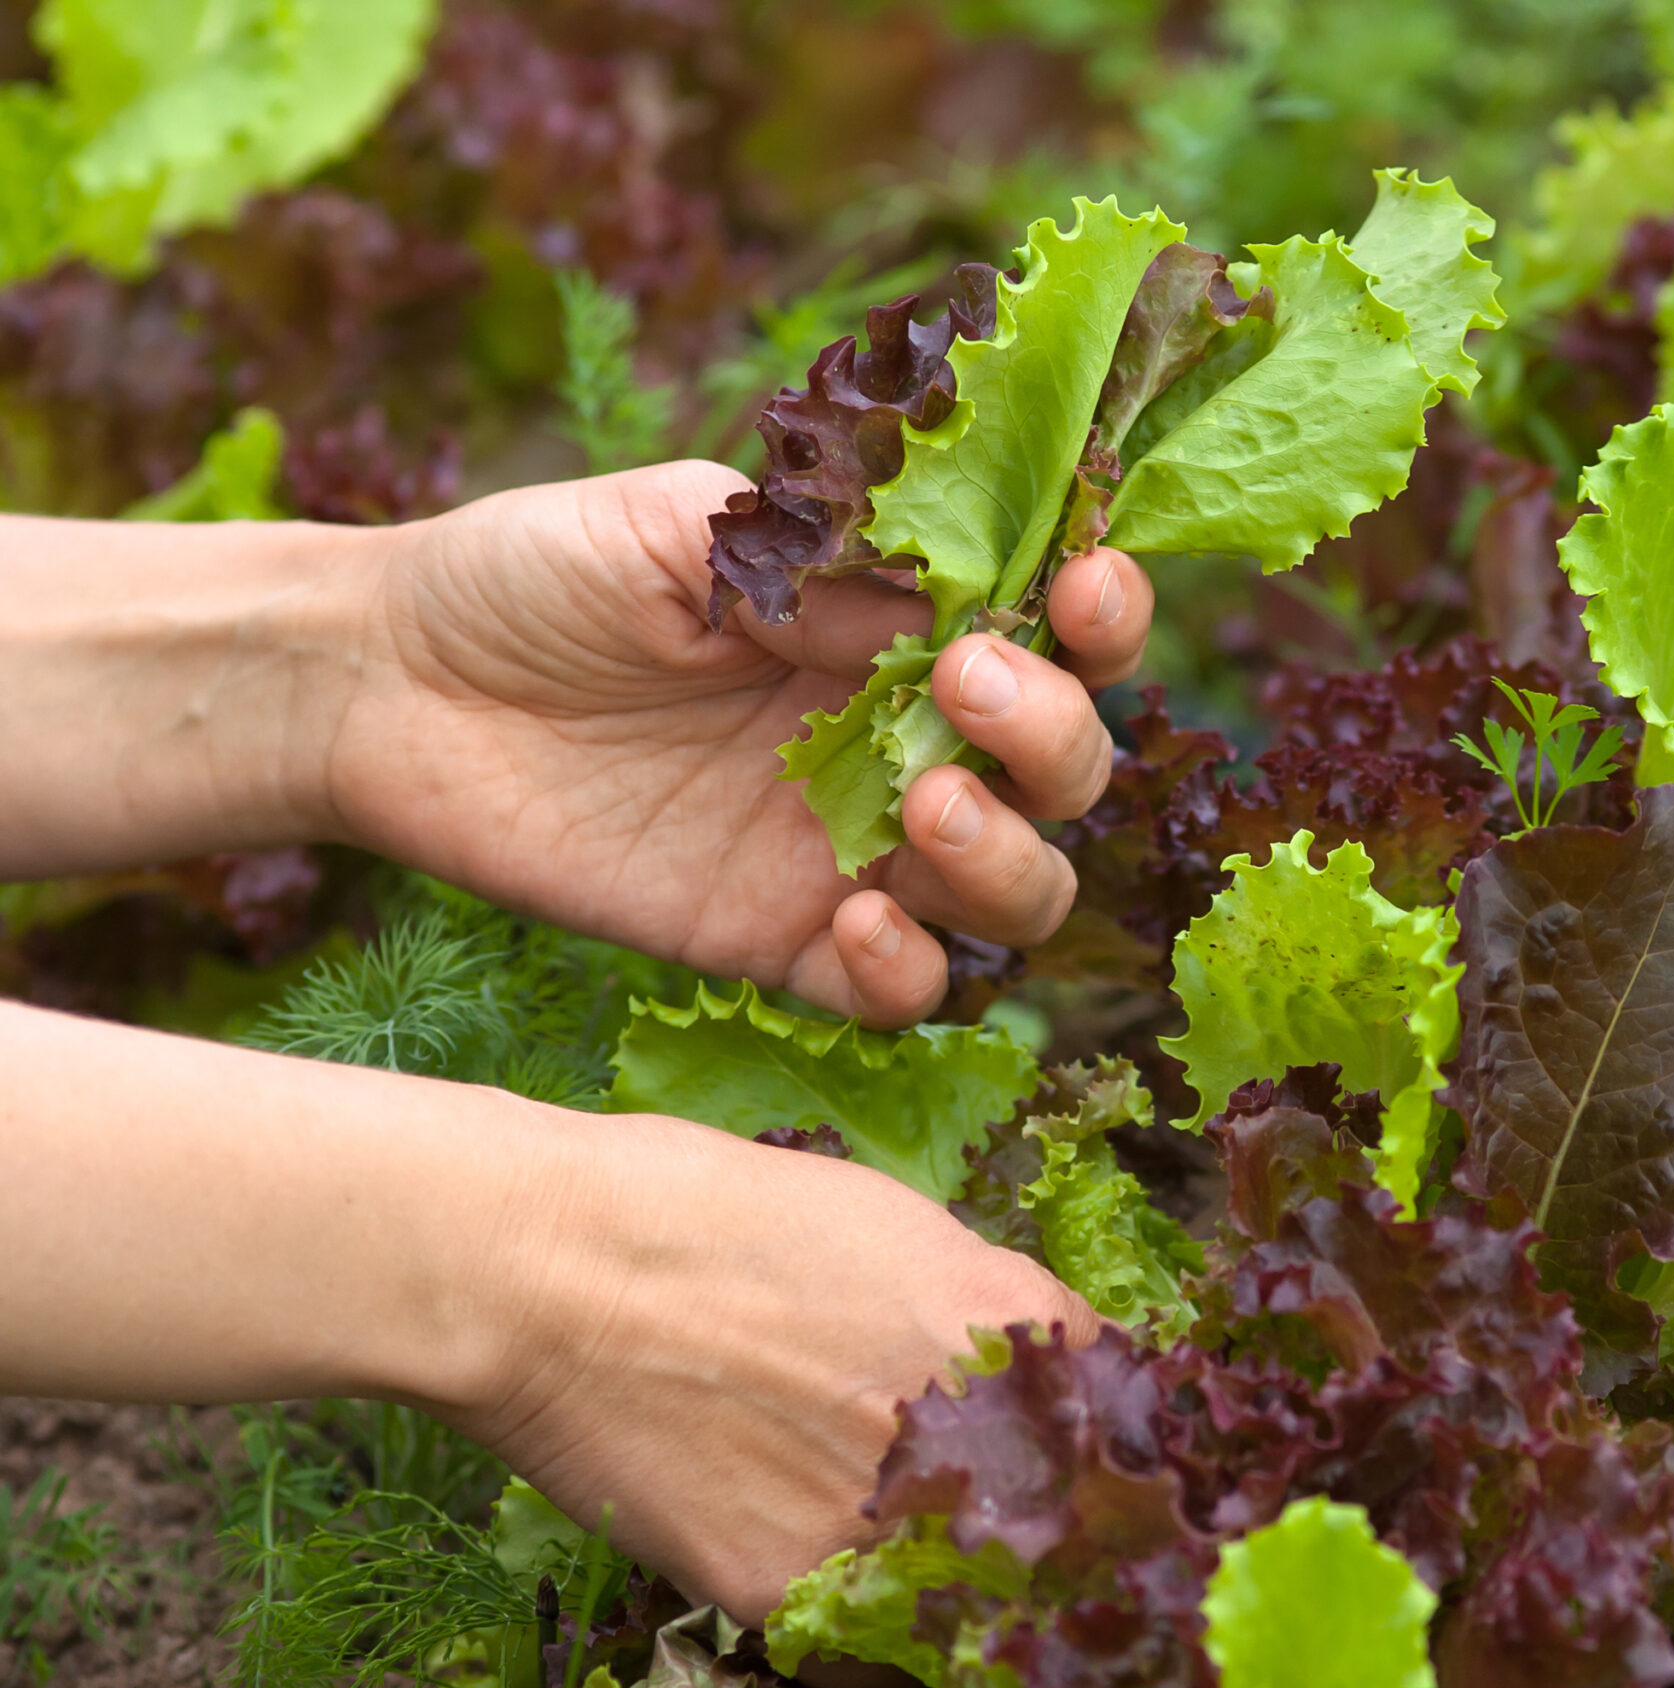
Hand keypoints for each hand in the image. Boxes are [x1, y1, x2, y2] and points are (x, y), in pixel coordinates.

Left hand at [326, 462, 1152, 1023]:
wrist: (389, 685)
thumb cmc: (536, 573)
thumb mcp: (687, 526)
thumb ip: (830, 565)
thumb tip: (965, 603)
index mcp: (895, 626)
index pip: (1055, 634)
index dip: (1101, 621)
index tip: (1084, 591)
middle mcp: (901, 742)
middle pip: (1063, 774)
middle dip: (1052, 738)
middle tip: (965, 689)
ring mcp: (846, 851)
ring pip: (1012, 894)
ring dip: (1007, 858)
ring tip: (923, 809)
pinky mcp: (778, 943)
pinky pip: (898, 991)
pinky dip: (909, 970)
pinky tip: (853, 921)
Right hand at [457, 1111, 1099, 1619]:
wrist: (548, 1269)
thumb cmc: (707, 1217)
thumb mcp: (891, 1223)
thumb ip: (982, 1304)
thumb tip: (1040, 1365)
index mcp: (1007, 1318)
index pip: (1126, 1410)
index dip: (1105, 1443)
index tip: (1086, 1465)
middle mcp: (970, 1426)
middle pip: (1072, 1526)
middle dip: (1051, 1537)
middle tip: (1003, 1537)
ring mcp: (885, 1518)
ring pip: (981, 1614)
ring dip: (964, 1606)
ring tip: (918, 1577)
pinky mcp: (793, 1595)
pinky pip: (875, 1668)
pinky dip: (871, 1658)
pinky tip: (840, 1609)